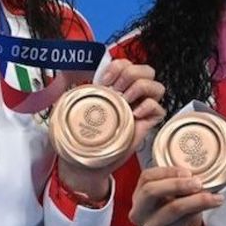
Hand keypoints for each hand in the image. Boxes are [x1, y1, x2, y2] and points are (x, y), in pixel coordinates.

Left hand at [56, 59, 165, 199]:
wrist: (88, 162)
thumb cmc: (83, 135)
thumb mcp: (74, 107)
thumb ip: (75, 91)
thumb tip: (67, 76)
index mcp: (116, 86)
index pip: (126, 63)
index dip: (117, 67)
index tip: (103, 82)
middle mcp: (131, 95)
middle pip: (146, 70)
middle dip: (131, 74)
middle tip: (117, 90)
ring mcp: (141, 109)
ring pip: (157, 86)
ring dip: (141, 88)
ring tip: (126, 101)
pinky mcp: (147, 125)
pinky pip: (159, 109)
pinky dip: (149, 106)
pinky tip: (134, 114)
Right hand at [129, 166, 222, 225]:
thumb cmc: (171, 212)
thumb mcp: (168, 195)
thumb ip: (174, 183)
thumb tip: (195, 174)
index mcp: (138, 195)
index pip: (146, 177)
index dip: (167, 171)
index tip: (187, 172)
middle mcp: (140, 211)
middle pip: (151, 191)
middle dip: (176, 184)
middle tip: (198, 183)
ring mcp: (151, 225)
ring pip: (173, 207)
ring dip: (197, 199)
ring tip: (214, 196)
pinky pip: (184, 219)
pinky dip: (201, 209)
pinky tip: (214, 203)